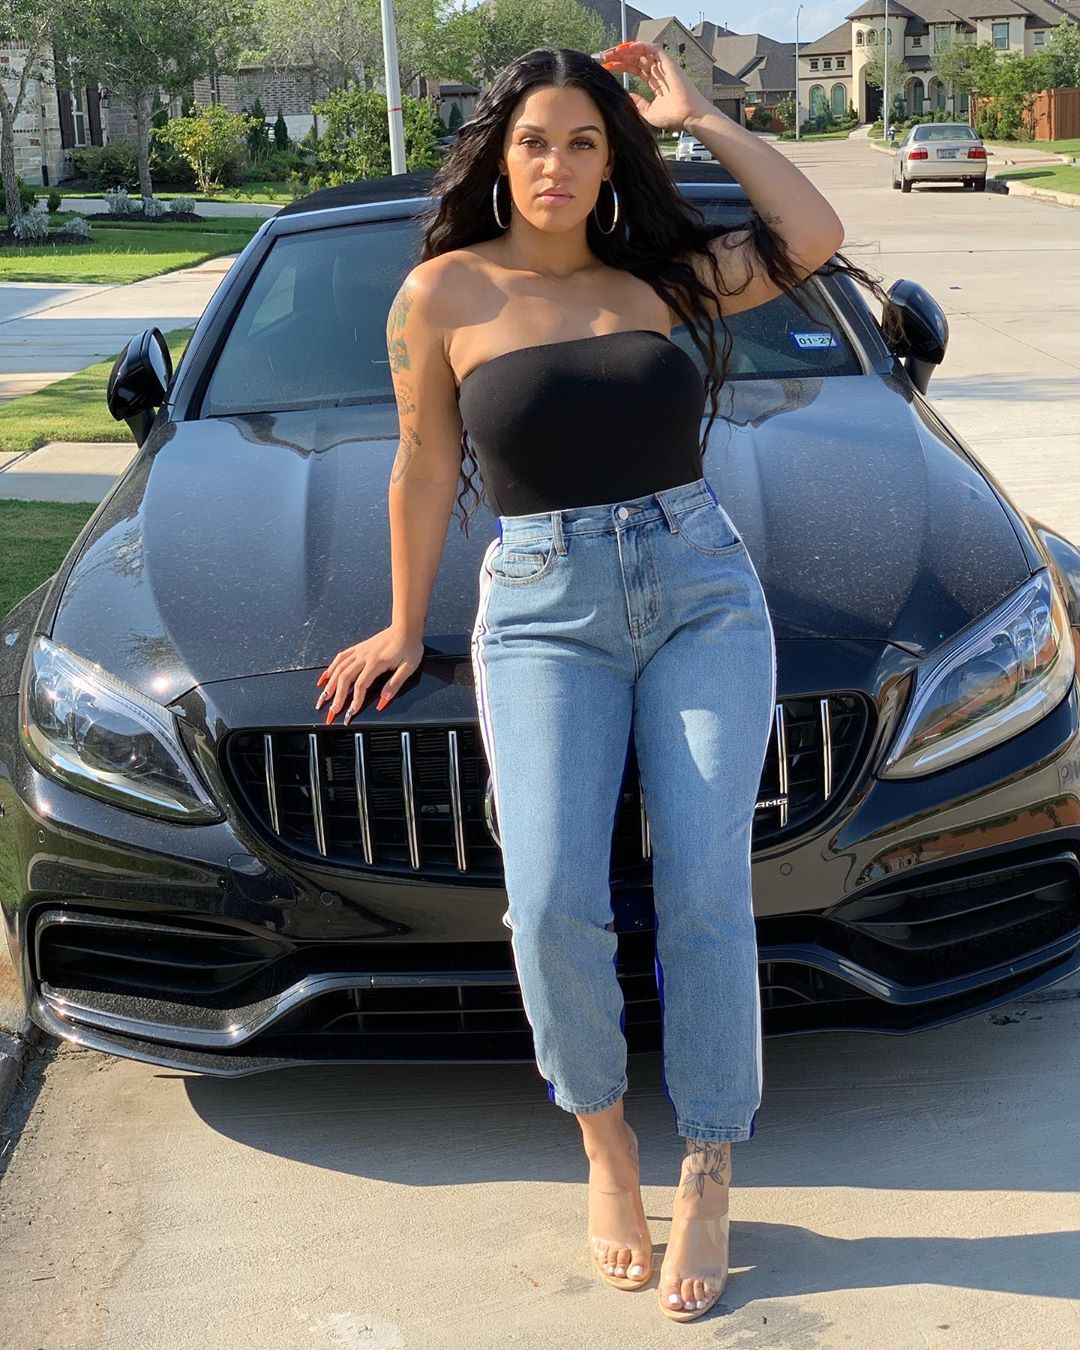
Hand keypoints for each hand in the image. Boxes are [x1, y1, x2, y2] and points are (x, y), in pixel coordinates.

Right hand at [314, 626, 423, 724]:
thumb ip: (394, 684)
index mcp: (376, 662)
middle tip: (331, 712)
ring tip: (323, 698)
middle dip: (336, 697)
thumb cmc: (410, 646)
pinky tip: (325, 678)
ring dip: (329, 685)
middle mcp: (364, 656)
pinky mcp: (358, 648)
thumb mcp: (409, 667)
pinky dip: (330, 669)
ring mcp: (359, 651)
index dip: (355, 701)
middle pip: (345, 679)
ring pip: (339, 669)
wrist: (406, 627)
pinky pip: (340, 658)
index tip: (350, 714)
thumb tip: (383, 701)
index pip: (361, 685)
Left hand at [597, 41, 712, 133]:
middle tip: (605, 56)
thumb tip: (625, 95)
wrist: (687, 117)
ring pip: (642, 52)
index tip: (607, 66)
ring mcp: (663, 67)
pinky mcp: (668, 63)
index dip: (621, 66)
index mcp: (655, 83)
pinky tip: (627, 48)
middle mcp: (658, 73)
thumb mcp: (647, 112)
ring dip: (627, 50)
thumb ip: (636, 102)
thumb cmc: (673, 117)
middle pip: (636, 59)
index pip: (635, 69)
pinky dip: (640, 46)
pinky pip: (653, 49)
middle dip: (620, 57)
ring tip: (612, 51)